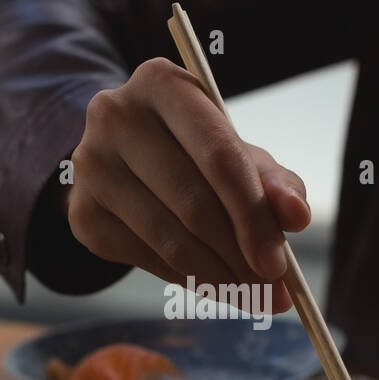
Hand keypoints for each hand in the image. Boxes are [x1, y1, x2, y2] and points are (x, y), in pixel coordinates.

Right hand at [66, 57, 309, 313]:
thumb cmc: (193, 152)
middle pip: (194, 204)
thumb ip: (274, 181)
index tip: (279, 266)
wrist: (122, 160)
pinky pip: (147, 260)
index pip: (219, 157)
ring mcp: (91, 166)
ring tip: (250, 295)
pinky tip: (211, 281)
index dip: (253, 216)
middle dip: (240, 258)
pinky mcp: (82, 214)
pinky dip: (187, 280)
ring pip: (170, 240)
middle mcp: (115, 116)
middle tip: (273, 294)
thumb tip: (296, 215)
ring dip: (218, 278)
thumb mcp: (237, 153)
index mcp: (161, 83)